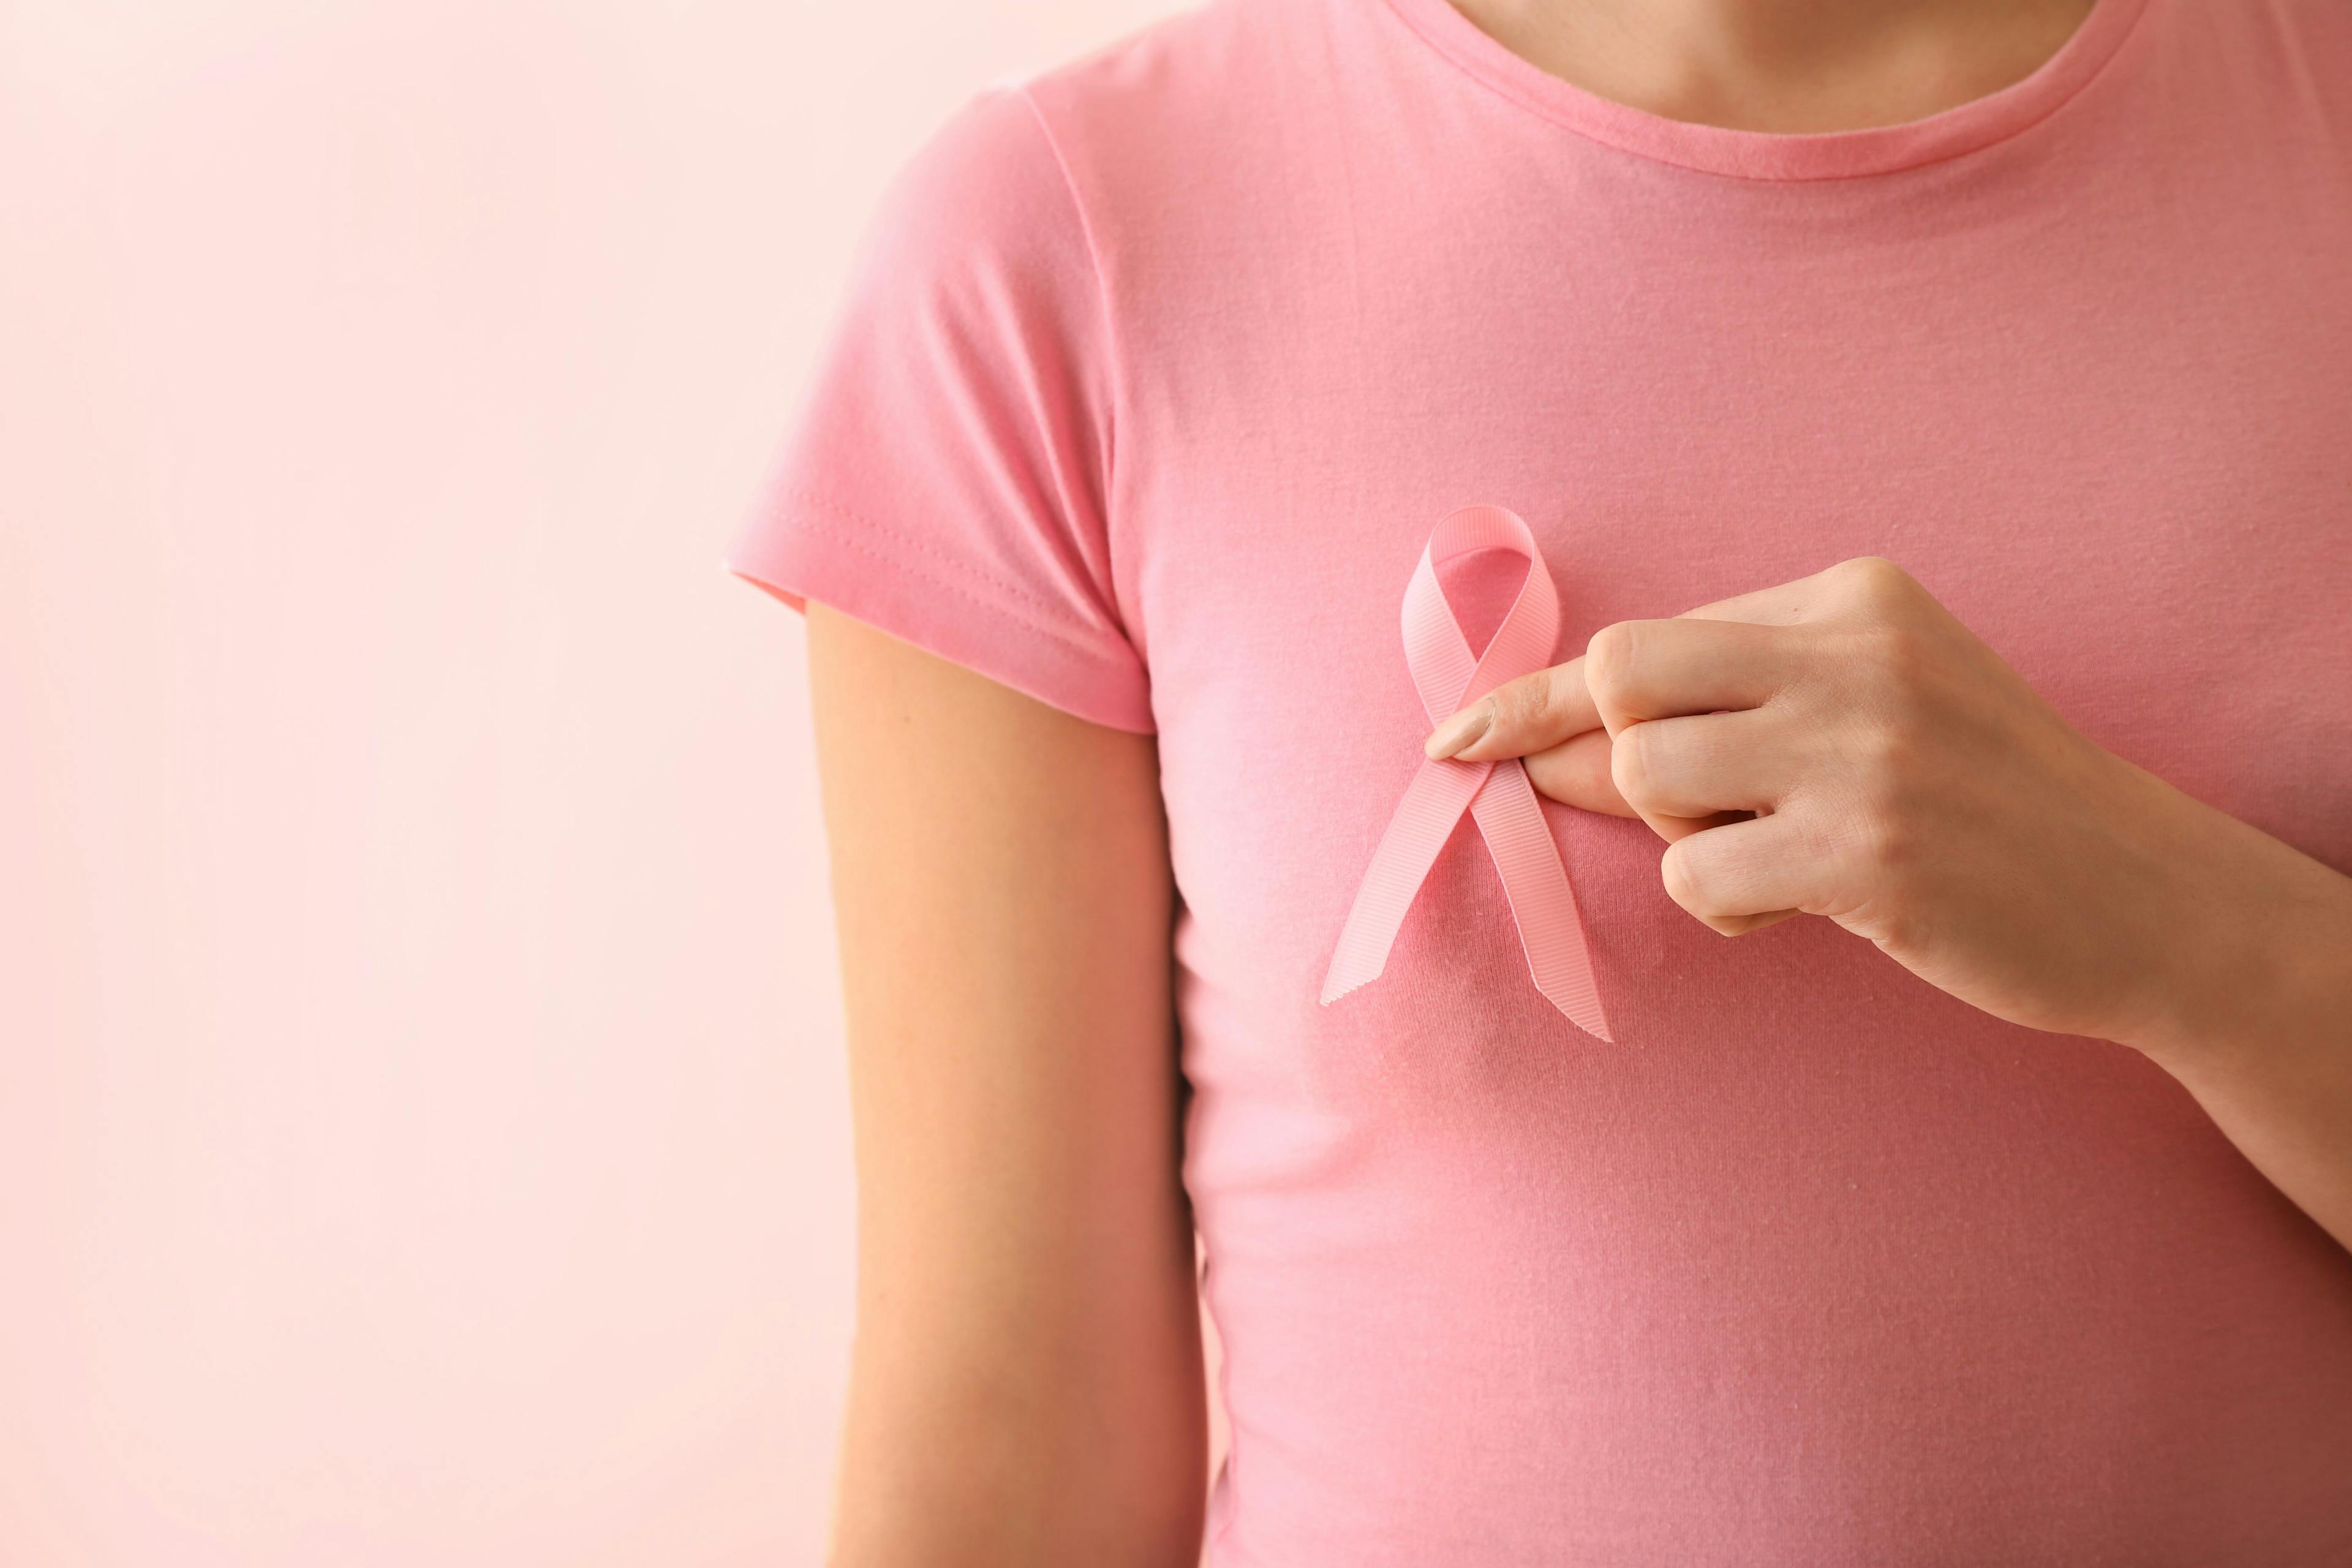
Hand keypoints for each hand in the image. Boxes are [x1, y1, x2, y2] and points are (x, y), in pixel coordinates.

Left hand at [1422, 555, 2231, 1044]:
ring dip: (1681, 838)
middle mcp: (1854, 655)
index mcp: (1852, 597)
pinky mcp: (1866, 855)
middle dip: (1605, 756)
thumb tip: (1549, 742)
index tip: (1457, 735)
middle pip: (1623, 681)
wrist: (2143, 895)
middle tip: (1661, 808)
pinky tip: (1802, 904)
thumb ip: (1733, 701)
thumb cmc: (1984, 801)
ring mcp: (1863, 753)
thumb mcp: (1877, 702)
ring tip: (1769, 853)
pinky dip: (1727, 906)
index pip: (1647, 635)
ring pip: (1648, 777)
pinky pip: (1700, 878)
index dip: (1538, 695)